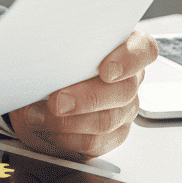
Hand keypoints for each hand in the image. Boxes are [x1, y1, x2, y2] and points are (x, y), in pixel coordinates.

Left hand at [8, 30, 158, 159]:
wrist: (46, 83)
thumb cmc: (57, 54)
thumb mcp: (60, 39)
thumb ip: (63, 41)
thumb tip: (41, 49)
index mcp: (125, 46)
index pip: (143, 49)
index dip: (128, 60)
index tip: (107, 70)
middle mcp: (129, 79)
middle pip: (122, 91)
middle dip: (86, 99)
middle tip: (57, 102)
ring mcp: (124, 108)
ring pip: (106, 121)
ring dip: (67, 122)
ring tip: (37, 116)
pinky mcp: (112, 134)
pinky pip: (95, 142)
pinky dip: (65, 137)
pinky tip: (46, 128)